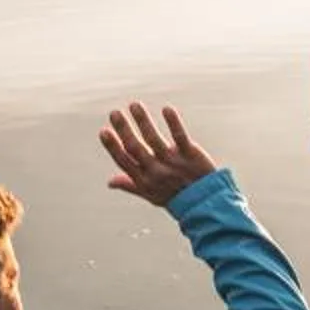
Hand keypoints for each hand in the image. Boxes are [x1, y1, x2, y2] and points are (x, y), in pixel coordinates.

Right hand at [102, 102, 216, 206]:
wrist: (206, 204)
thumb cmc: (175, 198)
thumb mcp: (151, 195)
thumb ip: (130, 185)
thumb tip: (109, 181)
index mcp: (144, 180)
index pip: (124, 161)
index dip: (113, 146)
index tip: (104, 131)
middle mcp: (156, 171)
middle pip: (135, 147)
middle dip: (124, 130)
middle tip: (114, 113)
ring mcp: (173, 162)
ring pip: (154, 139)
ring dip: (143, 121)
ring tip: (134, 105)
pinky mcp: (190, 155)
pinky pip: (180, 137)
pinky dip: (173, 123)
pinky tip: (166, 109)